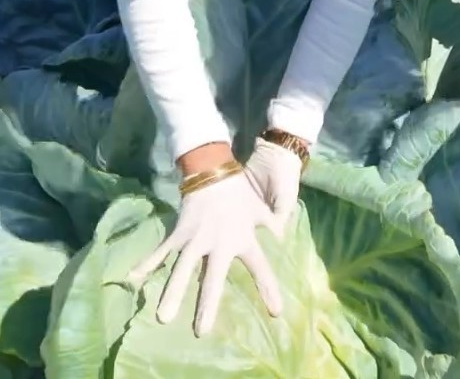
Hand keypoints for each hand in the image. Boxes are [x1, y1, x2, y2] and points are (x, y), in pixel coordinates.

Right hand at [127, 139, 302, 335]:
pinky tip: (132, 280)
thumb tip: (283, 236)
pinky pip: (161, 251)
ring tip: (163, 318)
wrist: (213, 171)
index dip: (268, 289)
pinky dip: (147, 264)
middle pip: (213, 278)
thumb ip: (271, 224)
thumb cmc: (239, 192)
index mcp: (242, 239)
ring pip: (182, 269)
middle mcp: (219, 243)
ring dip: (172, 293)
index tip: (275, 312)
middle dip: (207, 304)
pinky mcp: (179, 232)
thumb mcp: (259, 209)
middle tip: (202, 331)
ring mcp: (196, 239)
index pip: (259, 268)